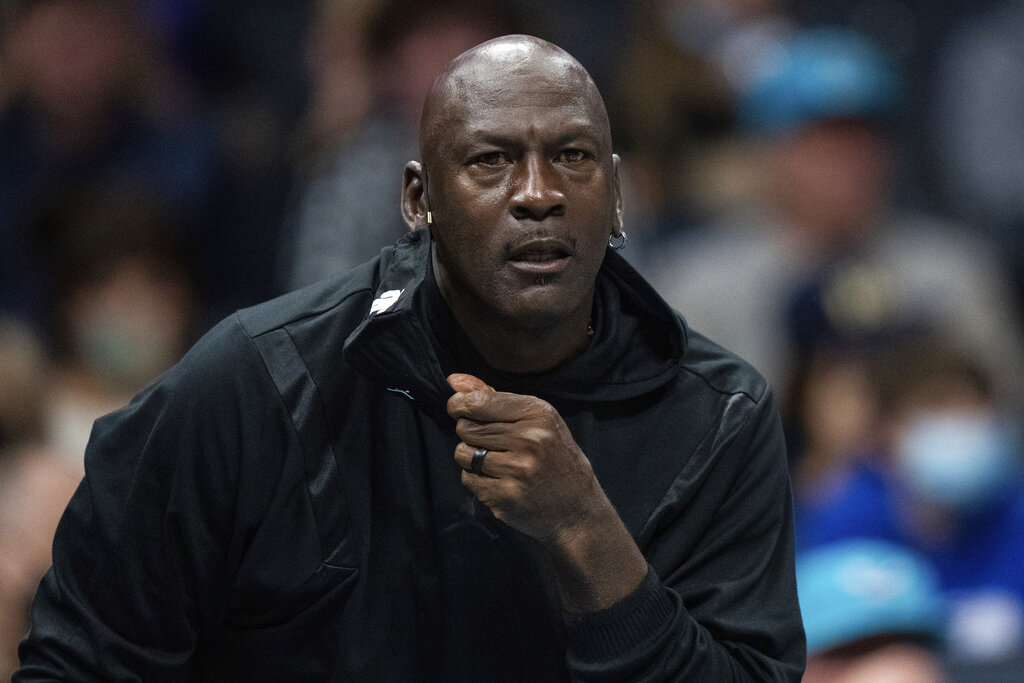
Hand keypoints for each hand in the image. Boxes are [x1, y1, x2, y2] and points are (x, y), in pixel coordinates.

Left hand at [446, 373, 648, 612]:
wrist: (575, 509)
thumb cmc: (554, 457)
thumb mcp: (537, 420)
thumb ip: (494, 397)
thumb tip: (453, 380)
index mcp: (538, 414)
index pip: (479, 401)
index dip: (459, 404)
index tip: (458, 408)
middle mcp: (529, 440)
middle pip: (467, 427)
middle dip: (470, 432)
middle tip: (490, 441)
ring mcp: (516, 470)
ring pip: (462, 453)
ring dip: (470, 457)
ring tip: (496, 461)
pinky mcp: (504, 496)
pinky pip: (467, 479)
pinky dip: (476, 479)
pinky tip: (499, 480)